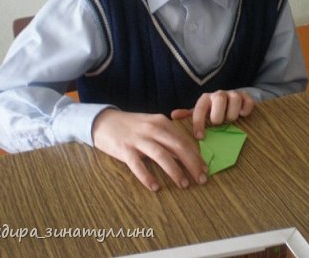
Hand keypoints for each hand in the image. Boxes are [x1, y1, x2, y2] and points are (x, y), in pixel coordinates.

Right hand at [92, 108, 207, 191]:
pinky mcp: (124, 149)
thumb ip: (168, 138)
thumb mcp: (152, 126)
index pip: (184, 140)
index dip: (196, 155)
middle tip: (201, 179)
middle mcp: (152, 129)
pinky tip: (155, 187)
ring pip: (161, 156)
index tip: (204, 169)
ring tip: (184, 184)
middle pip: (178, 147)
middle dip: (192, 164)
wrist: (104, 121)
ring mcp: (138, 139)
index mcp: (162, 122)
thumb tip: (187, 156)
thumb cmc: (132, 127)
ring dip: (175, 171)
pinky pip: (138, 165)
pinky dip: (147, 177)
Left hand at [171, 90, 253, 138]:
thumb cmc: (212, 110)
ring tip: (230, 120)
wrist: (230, 101)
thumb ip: (187, 115)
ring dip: (232, 115)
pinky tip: (242, 116)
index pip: (200, 109)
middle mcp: (219, 94)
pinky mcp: (247, 97)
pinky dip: (245, 111)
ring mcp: (234, 94)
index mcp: (206, 98)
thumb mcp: (200, 112)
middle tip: (218, 124)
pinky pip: (248, 103)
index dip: (199, 123)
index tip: (200, 137)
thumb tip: (173, 115)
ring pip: (235, 101)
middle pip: (220, 101)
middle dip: (219, 116)